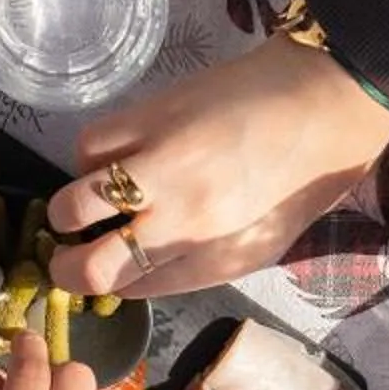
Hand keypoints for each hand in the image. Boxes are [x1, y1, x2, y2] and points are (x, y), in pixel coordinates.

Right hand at [45, 36, 388, 297]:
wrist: (322, 99)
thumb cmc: (297, 182)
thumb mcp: (255, 247)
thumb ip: (191, 269)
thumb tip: (130, 279)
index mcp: (214, 254)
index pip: (127, 289)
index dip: (98, 288)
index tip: (94, 275)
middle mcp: (181, 217)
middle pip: (89, 264)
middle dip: (67, 265)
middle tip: (74, 249)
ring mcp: (159, 162)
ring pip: (73, 201)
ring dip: (71, 208)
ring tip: (91, 201)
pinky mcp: (149, 114)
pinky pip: (88, 146)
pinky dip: (88, 161)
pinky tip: (112, 160)